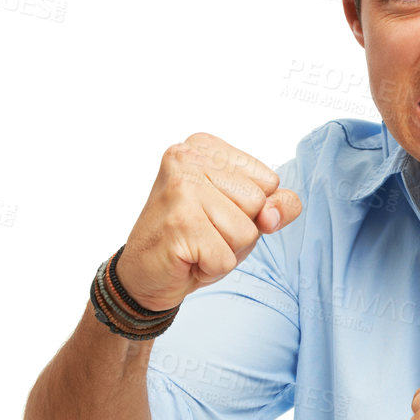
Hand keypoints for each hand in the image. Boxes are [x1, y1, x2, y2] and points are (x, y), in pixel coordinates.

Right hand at [117, 133, 301, 310]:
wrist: (144, 272)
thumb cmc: (193, 239)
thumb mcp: (241, 215)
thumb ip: (273, 205)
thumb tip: (276, 213)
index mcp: (206, 147)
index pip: (269, 180)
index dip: (251, 210)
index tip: (215, 213)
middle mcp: (188, 157)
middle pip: (259, 203)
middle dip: (239, 231)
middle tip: (204, 232)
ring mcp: (182, 188)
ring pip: (247, 232)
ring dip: (226, 250)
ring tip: (196, 244)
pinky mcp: (180, 222)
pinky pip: (227, 258)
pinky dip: (212, 269)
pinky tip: (188, 258)